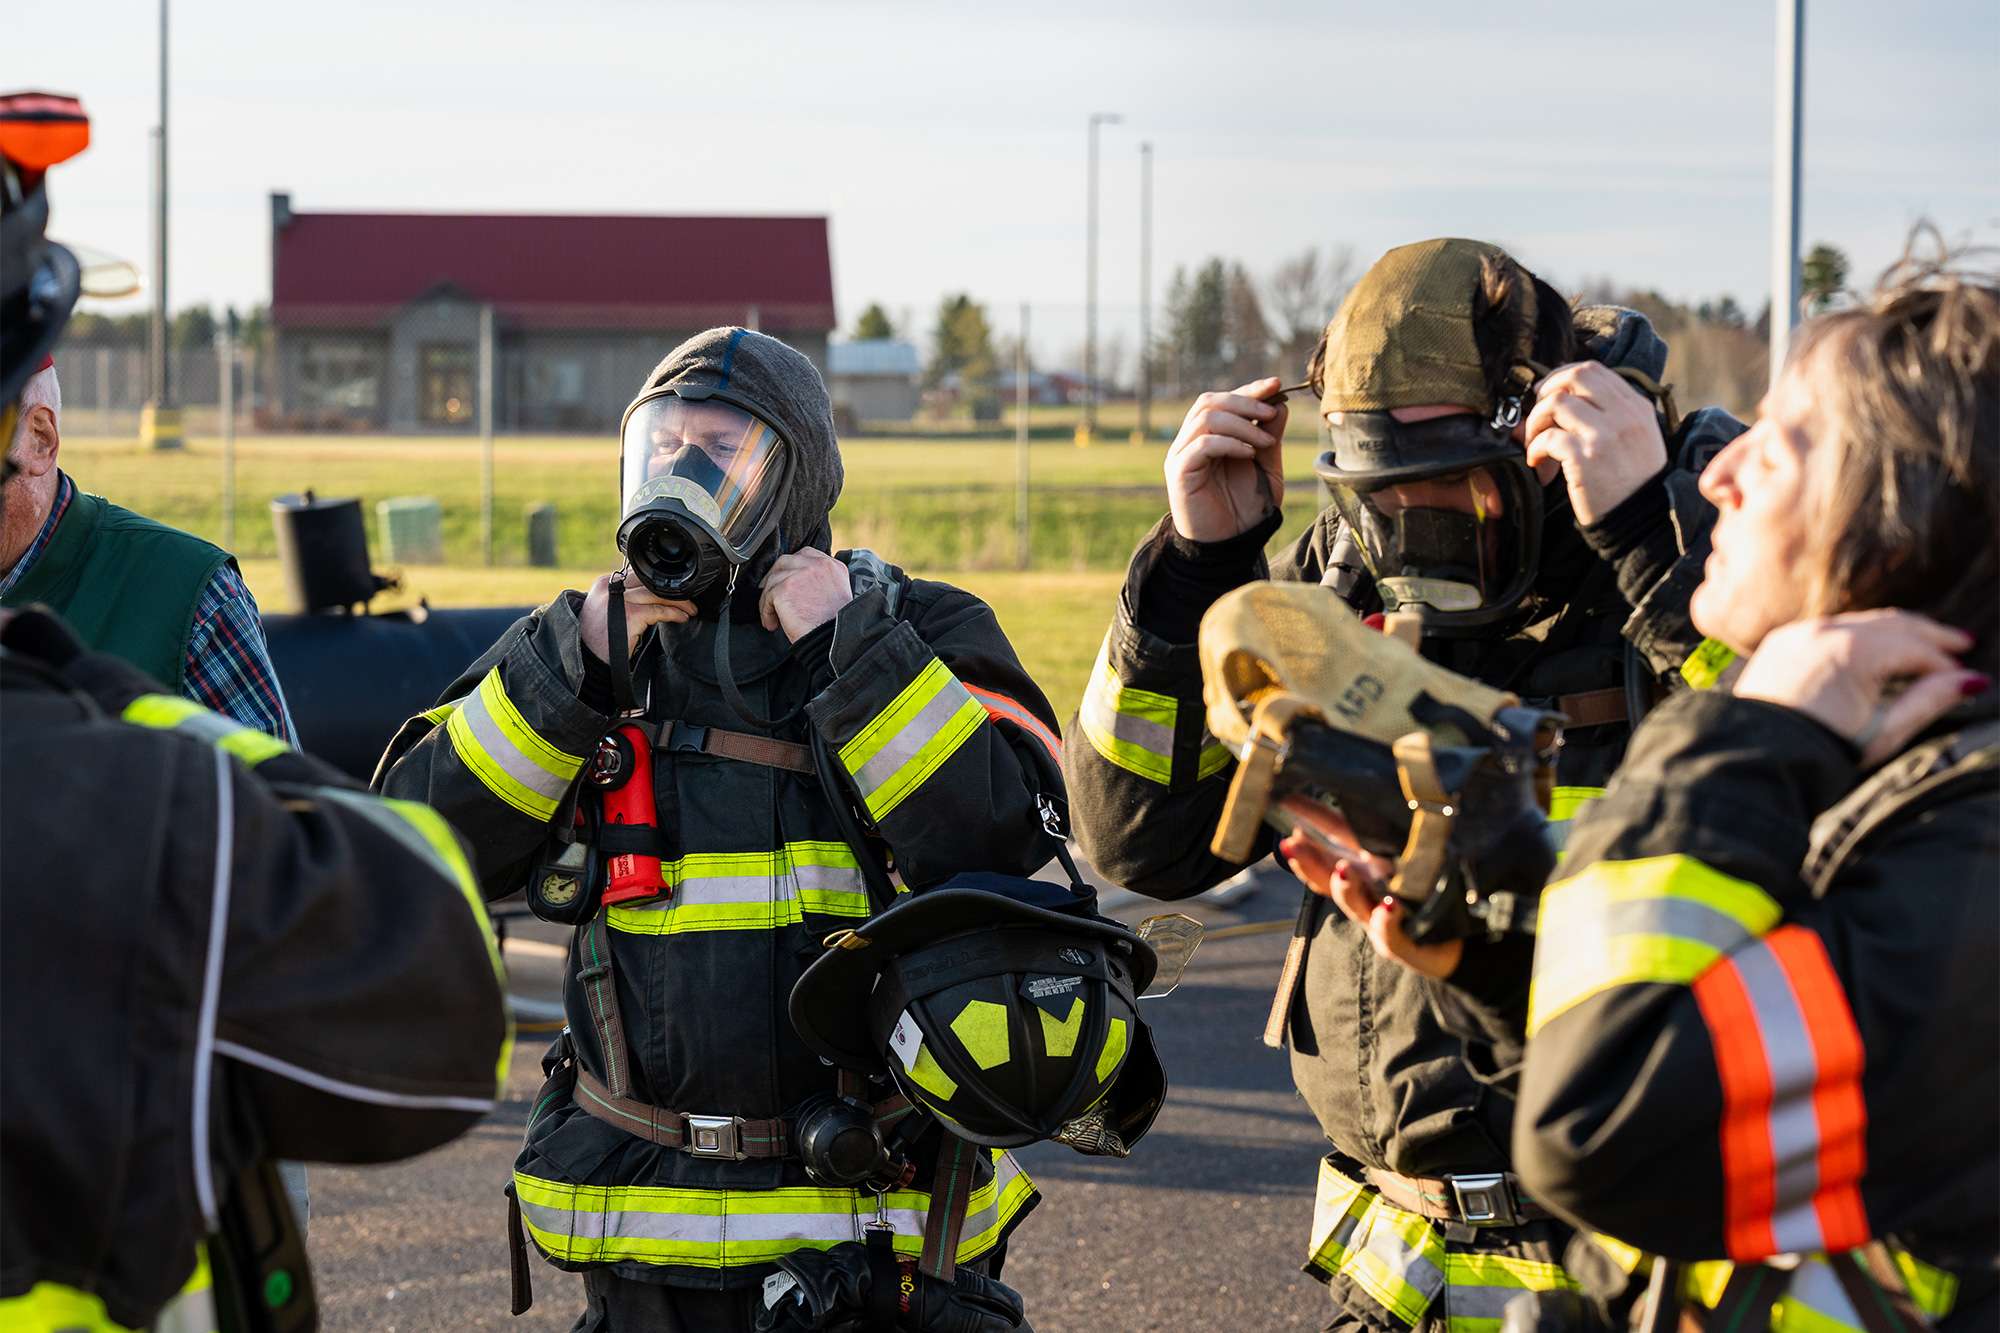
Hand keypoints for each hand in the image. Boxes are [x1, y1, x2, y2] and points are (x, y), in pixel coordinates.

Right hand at [579, 571, 695, 663]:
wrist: (588, 660)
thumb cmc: (599, 639)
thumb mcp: (607, 610)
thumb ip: (625, 598)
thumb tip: (651, 594)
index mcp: (604, 584)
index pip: (638, 575)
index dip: (659, 583)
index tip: (674, 592)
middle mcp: (610, 587)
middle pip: (649, 582)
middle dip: (672, 591)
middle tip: (688, 601)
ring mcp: (620, 600)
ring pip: (657, 594)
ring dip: (679, 602)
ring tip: (690, 610)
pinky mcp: (630, 614)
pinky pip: (658, 610)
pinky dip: (674, 613)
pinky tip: (682, 617)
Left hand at [759, 549, 852, 641]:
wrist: (832, 640)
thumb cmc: (834, 627)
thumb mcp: (836, 595)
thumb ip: (820, 582)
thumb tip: (798, 585)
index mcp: (832, 566)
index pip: (806, 555)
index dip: (793, 569)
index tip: (787, 582)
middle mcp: (817, 565)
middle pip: (785, 562)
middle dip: (776, 579)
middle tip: (772, 597)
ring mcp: (800, 574)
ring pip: (773, 580)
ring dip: (769, 599)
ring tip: (774, 617)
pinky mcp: (785, 588)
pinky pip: (768, 596)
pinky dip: (767, 611)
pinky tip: (773, 624)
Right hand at [1165, 378, 1286, 541]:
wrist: (1230, 545)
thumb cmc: (1245, 508)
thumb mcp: (1267, 466)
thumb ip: (1270, 436)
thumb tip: (1280, 404)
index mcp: (1209, 436)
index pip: (1223, 400)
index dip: (1249, 389)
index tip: (1276, 384)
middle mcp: (1190, 441)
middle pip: (1209, 401)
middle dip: (1244, 400)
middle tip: (1271, 412)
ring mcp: (1181, 455)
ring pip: (1205, 418)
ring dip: (1241, 424)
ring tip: (1265, 442)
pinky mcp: (1179, 472)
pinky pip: (1202, 444)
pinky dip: (1229, 443)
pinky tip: (1249, 454)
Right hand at [1277, 797, 1462, 979]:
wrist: (1452, 937)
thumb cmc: (1421, 887)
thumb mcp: (1399, 852)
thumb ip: (1371, 829)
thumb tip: (1353, 784)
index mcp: (1361, 866)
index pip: (1328, 840)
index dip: (1306, 819)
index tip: (1282, 797)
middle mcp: (1364, 890)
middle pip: (1328, 876)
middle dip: (1308, 860)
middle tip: (1292, 843)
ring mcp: (1378, 917)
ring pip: (1354, 904)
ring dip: (1346, 887)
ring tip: (1343, 870)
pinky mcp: (1401, 941)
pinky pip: (1392, 934)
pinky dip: (1386, 921)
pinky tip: (1387, 907)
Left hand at [1522, 361, 1666, 524]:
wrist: (1643, 522)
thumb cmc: (1632, 483)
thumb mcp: (1636, 440)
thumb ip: (1610, 416)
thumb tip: (1561, 399)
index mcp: (1635, 408)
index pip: (1593, 370)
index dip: (1562, 377)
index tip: (1547, 395)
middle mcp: (1623, 415)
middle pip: (1575, 375)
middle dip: (1546, 390)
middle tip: (1537, 415)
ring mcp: (1605, 434)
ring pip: (1556, 402)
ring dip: (1535, 422)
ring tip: (1535, 444)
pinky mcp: (1586, 457)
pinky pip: (1548, 438)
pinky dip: (1535, 449)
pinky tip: (1538, 464)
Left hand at [1735, 609, 1985, 765]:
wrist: (1753, 758)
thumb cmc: (1822, 751)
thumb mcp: (1883, 732)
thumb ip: (1929, 701)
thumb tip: (1972, 680)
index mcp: (1854, 651)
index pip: (1914, 649)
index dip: (1943, 665)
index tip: (1965, 678)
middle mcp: (1825, 631)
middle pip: (1892, 624)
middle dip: (1929, 634)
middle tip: (1962, 643)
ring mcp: (1799, 632)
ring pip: (1861, 622)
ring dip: (1895, 631)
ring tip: (1925, 643)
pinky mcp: (1780, 640)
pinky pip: (1830, 629)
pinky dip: (1859, 635)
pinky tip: (1877, 647)